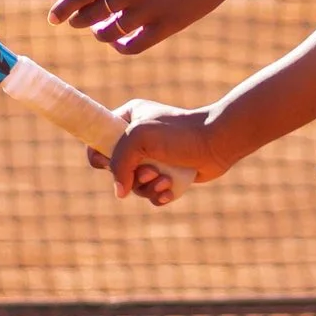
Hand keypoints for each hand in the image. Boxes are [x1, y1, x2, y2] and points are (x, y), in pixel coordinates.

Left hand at [49, 0, 231, 54]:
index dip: (65, 7)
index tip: (54, 18)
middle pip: (93, 14)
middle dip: (81, 20)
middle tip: (78, 21)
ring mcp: (150, 8)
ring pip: (111, 32)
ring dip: (101, 33)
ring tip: (101, 30)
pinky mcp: (168, 24)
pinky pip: (135, 45)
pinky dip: (121, 46)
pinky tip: (120, 41)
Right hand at [85, 98, 239, 204]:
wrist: (217, 142)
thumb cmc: (179, 133)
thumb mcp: (139, 138)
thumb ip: (119, 163)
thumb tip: (120, 193)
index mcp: (128, 120)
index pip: (98, 141)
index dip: (101, 157)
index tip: (111, 163)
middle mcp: (138, 140)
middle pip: (116, 170)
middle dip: (131, 176)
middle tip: (149, 170)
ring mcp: (153, 158)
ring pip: (134, 186)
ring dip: (147, 187)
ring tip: (165, 179)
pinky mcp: (167, 175)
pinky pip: (151, 195)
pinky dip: (159, 195)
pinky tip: (170, 189)